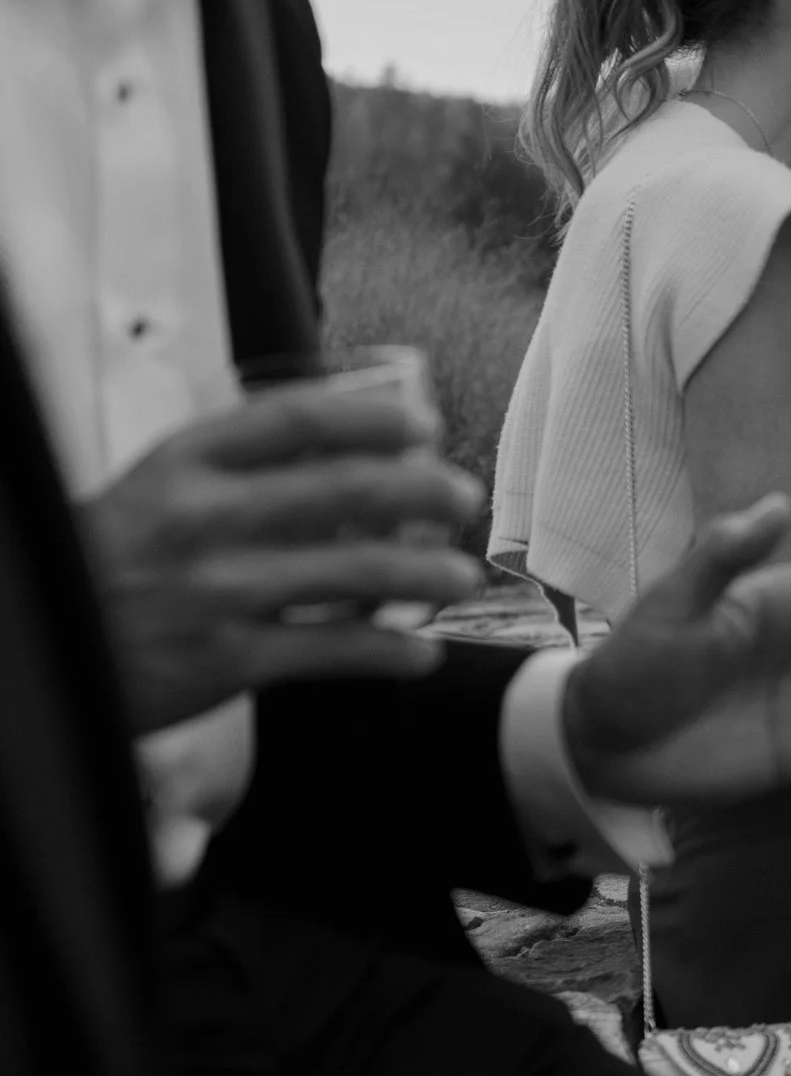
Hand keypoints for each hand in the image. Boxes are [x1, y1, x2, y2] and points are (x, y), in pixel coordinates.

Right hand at [82, 385, 482, 731]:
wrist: (42, 643)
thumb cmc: (115, 561)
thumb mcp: (158, 488)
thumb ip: (238, 467)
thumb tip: (350, 449)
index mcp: (185, 461)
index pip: (299, 418)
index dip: (376, 415)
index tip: (424, 422)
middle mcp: (204, 517)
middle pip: (347, 487)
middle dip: (425, 489)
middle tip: (463, 497)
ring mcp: (217, 590)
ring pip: (356, 570)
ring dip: (426, 572)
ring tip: (461, 576)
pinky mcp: (226, 660)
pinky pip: (332, 650)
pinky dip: (389, 651)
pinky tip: (419, 652)